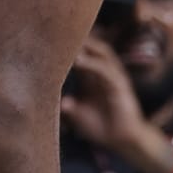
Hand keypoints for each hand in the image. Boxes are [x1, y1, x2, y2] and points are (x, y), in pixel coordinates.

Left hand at [59, 34, 157, 162]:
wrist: (123, 141)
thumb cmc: (101, 127)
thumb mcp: (78, 115)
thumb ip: (67, 107)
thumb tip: (58, 102)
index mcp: (92, 77)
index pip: (81, 54)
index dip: (68, 47)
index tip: (49, 39)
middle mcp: (104, 72)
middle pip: (93, 47)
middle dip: (78, 39)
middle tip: (58, 31)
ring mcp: (113, 76)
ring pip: (101, 52)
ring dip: (86, 46)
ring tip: (68, 40)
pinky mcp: (120, 85)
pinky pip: (106, 70)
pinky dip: (93, 63)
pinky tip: (79, 60)